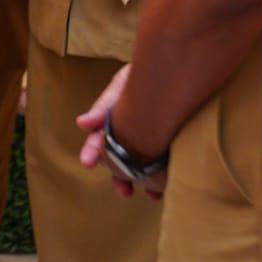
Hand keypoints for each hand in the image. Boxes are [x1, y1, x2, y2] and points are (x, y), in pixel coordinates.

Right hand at [76, 63, 164, 198]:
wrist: (180, 65)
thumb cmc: (147, 72)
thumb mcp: (122, 84)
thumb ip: (105, 105)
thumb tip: (82, 124)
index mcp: (114, 115)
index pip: (99, 135)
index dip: (92, 149)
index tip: (87, 163)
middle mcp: (131, 127)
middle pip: (121, 156)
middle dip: (120, 174)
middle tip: (123, 192)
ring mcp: (152, 135)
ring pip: (144, 162)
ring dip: (144, 179)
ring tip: (151, 196)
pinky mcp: (172, 139)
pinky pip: (166, 161)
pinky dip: (164, 174)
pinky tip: (168, 185)